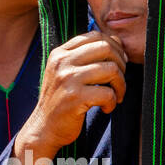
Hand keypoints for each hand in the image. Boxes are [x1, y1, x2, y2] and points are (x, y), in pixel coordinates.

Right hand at [11, 32, 126, 164]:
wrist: (44, 128)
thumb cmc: (61, 100)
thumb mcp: (66, 72)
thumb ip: (85, 56)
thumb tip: (117, 42)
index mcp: (60, 53)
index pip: (94, 35)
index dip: (114, 47)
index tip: (119, 63)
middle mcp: (62, 62)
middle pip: (106, 48)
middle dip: (121, 64)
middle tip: (119, 81)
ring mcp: (68, 79)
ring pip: (110, 70)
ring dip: (120, 85)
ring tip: (115, 96)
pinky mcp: (75, 98)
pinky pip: (107, 93)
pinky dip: (112, 102)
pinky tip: (106, 108)